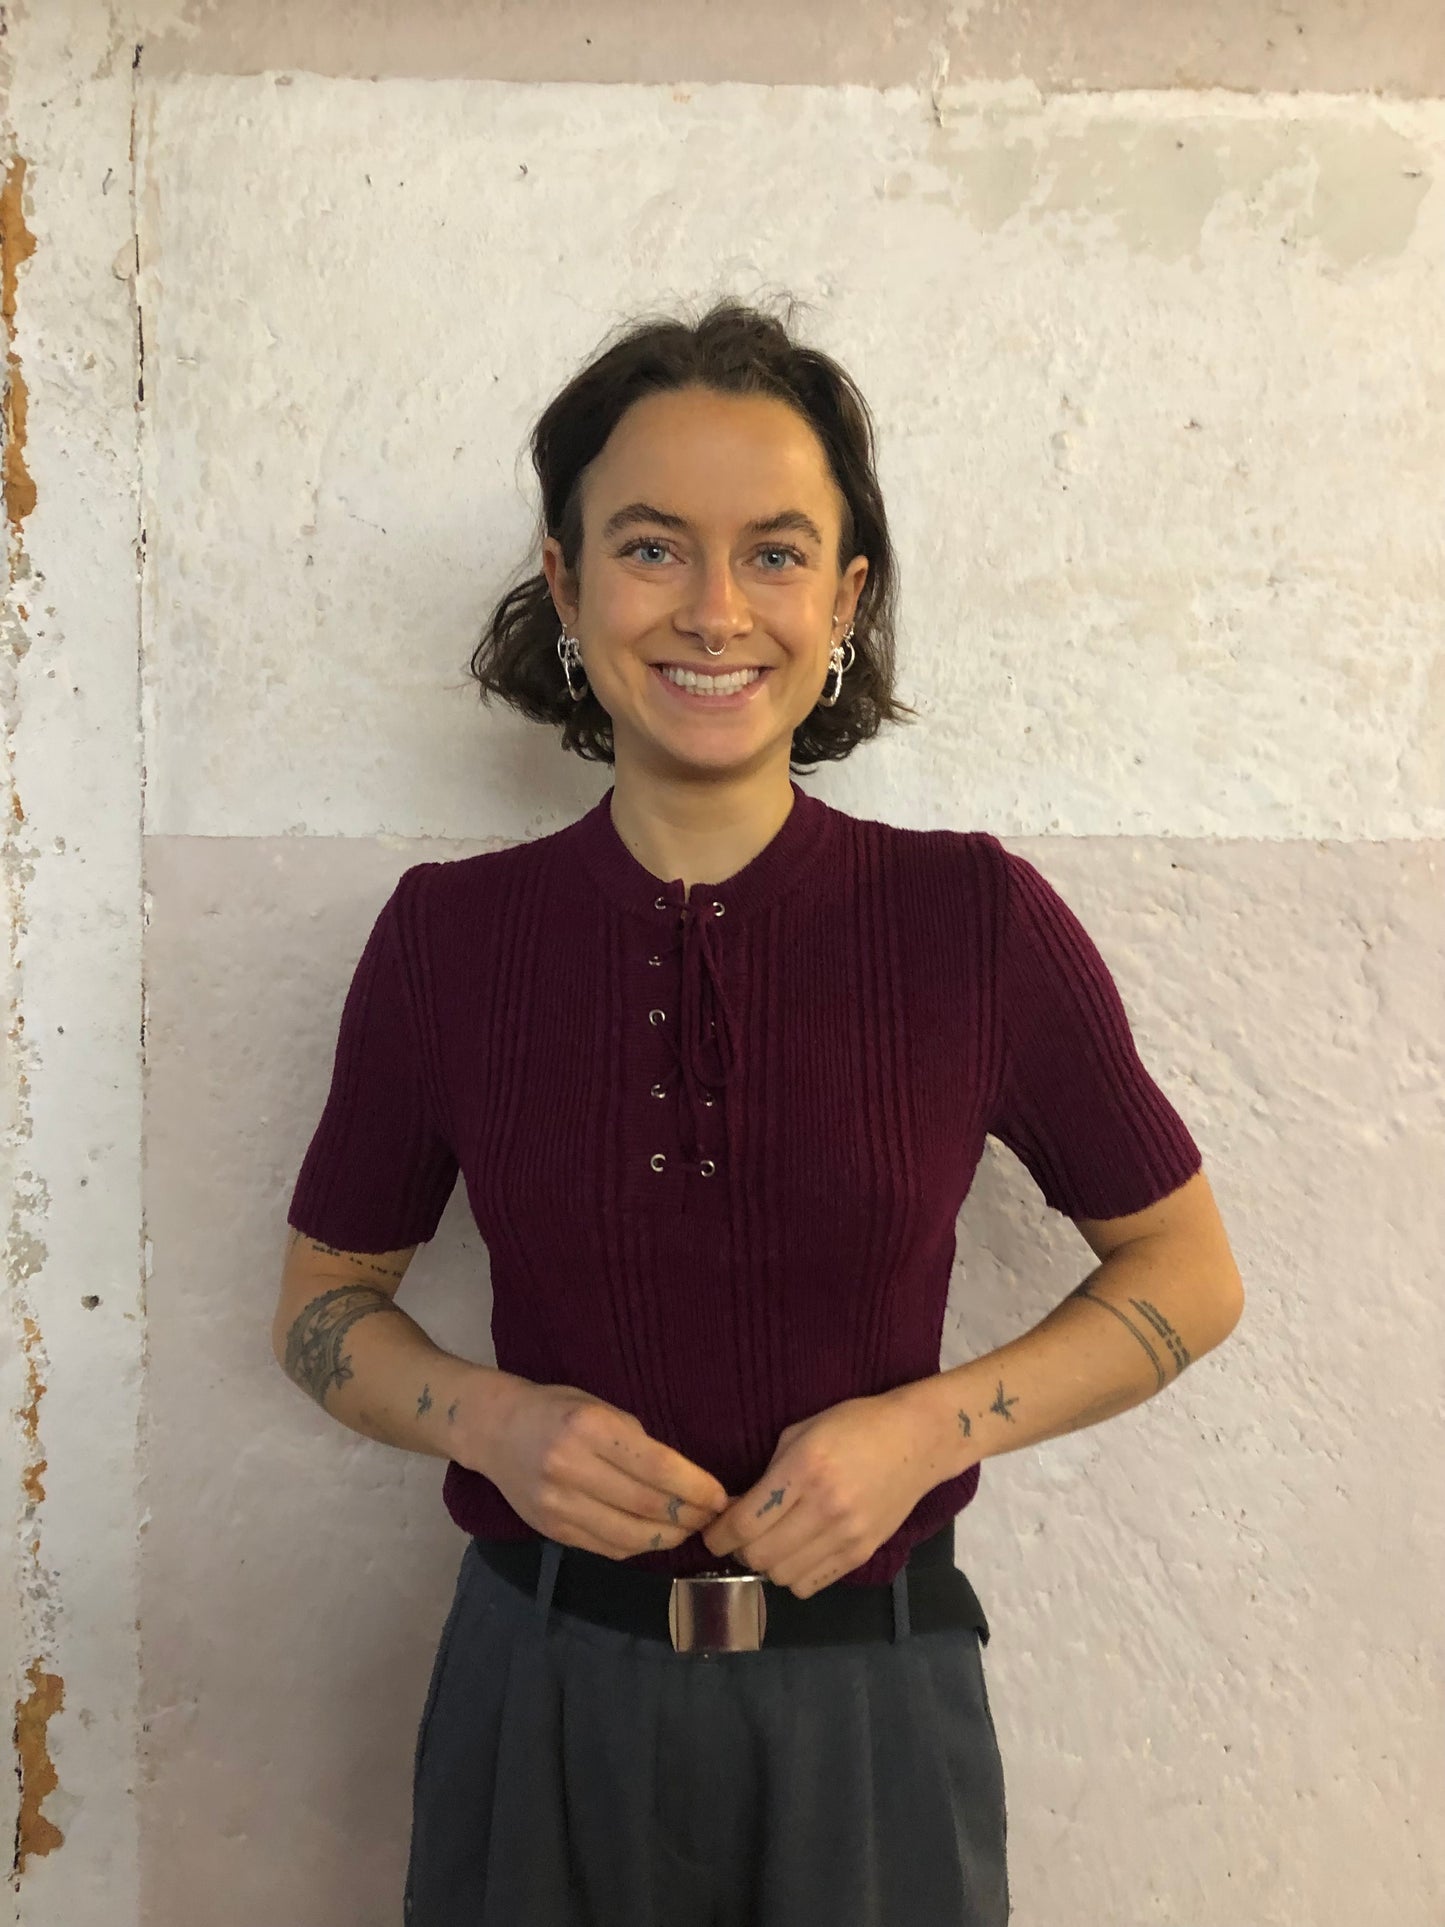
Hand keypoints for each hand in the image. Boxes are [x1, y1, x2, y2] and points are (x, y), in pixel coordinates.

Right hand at [480, 1378, 731, 1561]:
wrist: (496, 1430)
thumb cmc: (557, 1409)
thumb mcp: (599, 1407)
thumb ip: (637, 1441)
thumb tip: (687, 1479)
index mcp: (588, 1428)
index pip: (656, 1467)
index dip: (695, 1487)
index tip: (721, 1496)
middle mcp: (570, 1468)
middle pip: (646, 1505)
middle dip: (689, 1515)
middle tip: (714, 1517)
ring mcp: (558, 1505)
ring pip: (630, 1535)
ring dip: (669, 1537)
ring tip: (690, 1529)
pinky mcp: (553, 1531)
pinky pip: (608, 1548)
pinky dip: (640, 1545)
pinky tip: (656, 1535)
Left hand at [699, 1388, 946, 1597]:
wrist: (916, 1441)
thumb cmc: (853, 1425)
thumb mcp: (802, 1432)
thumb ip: (769, 1472)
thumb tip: (735, 1508)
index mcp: (804, 1469)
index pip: (746, 1522)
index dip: (718, 1535)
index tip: (711, 1534)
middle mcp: (825, 1507)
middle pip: (759, 1556)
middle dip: (739, 1551)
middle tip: (740, 1536)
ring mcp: (847, 1535)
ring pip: (783, 1577)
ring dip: (767, 1565)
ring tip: (769, 1545)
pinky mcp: (862, 1553)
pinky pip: (811, 1584)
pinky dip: (794, 1576)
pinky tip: (795, 1554)